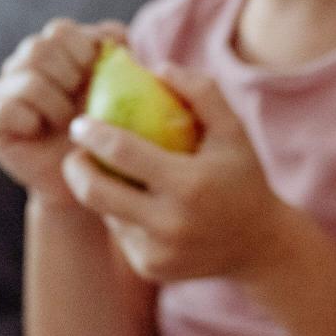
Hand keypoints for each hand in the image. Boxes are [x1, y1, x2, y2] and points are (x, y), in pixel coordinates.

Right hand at [0, 18, 124, 203]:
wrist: (89, 179)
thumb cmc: (108, 132)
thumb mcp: (125, 92)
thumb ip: (122, 58)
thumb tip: (118, 37)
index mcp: (55, 51)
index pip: (61, 30)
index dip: (84, 51)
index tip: (99, 79)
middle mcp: (24, 64)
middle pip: (39, 47)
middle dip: (70, 76)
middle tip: (83, 103)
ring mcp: (2, 90)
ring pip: (28, 77)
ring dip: (56, 104)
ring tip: (67, 123)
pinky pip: (7, 108)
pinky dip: (31, 122)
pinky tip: (40, 133)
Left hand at [61, 62, 285, 281]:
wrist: (260, 245)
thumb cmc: (243, 177)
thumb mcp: (234, 131)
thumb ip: (201, 93)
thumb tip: (157, 68)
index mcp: (190, 185)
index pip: (123, 154)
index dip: (93, 134)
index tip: (81, 123)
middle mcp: (171, 224)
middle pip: (96, 193)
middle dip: (76, 168)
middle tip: (75, 152)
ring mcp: (158, 252)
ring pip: (106, 213)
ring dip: (100, 190)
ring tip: (109, 173)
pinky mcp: (151, 268)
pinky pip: (120, 234)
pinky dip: (121, 214)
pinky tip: (136, 204)